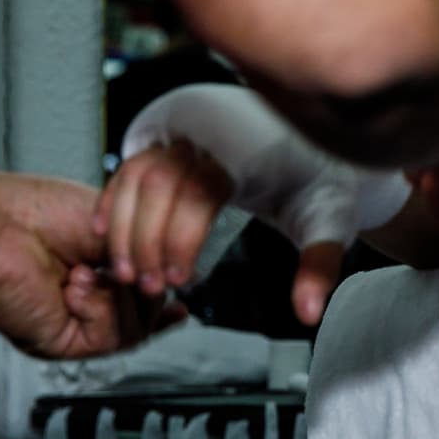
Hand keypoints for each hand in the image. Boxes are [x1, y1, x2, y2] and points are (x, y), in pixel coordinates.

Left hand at [0, 169, 184, 357]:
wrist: (2, 225)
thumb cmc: (41, 212)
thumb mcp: (117, 228)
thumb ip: (146, 255)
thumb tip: (174, 281)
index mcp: (98, 276)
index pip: (143, 300)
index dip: (164, 301)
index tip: (181, 296)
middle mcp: (86, 305)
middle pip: (148, 316)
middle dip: (147, 289)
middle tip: (131, 268)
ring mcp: (75, 324)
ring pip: (135, 331)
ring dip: (122, 298)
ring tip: (94, 273)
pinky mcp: (63, 342)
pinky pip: (111, 338)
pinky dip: (102, 309)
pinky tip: (79, 286)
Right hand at [96, 141, 342, 325]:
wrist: (320, 143)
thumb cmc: (325, 183)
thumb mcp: (330, 221)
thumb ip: (318, 265)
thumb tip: (309, 314)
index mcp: (251, 146)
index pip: (201, 191)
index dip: (181, 239)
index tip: (179, 281)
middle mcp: (214, 127)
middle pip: (161, 183)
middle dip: (147, 240)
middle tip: (149, 288)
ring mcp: (190, 124)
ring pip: (138, 173)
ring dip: (126, 226)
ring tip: (128, 273)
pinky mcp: (174, 129)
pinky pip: (133, 163)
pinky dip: (116, 198)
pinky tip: (108, 236)